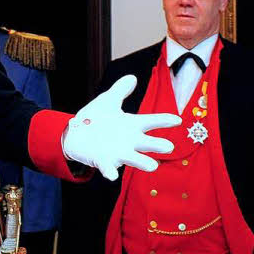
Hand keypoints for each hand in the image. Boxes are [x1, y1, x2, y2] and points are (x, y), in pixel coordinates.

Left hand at [62, 75, 179, 179]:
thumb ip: (120, 90)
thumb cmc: (97, 118)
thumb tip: (132, 77)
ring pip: (134, 158)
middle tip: (169, 147)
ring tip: (153, 166)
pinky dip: (110, 171)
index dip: (164, 121)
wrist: (76, 134)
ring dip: (143, 162)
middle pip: (147, 143)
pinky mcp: (103, 161)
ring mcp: (117, 152)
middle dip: (158, 145)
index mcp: (132, 125)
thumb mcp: (108, 101)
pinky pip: (108, 168)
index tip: (177, 120)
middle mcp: (129, 141)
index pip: (151, 121)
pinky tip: (112, 176)